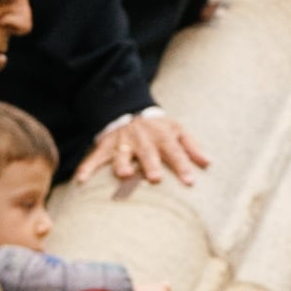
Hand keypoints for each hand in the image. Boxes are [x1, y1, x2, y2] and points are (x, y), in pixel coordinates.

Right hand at [84, 107, 208, 189]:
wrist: (130, 109)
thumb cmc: (159, 127)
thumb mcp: (178, 130)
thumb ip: (192, 147)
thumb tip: (209, 163)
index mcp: (163, 135)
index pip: (175, 151)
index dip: (183, 166)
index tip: (190, 181)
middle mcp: (142, 138)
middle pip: (148, 152)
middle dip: (150, 164)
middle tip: (154, 178)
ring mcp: (123, 141)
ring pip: (121, 153)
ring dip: (122, 163)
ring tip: (124, 174)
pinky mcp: (106, 145)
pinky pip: (95, 157)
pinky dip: (87, 167)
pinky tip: (81, 180)